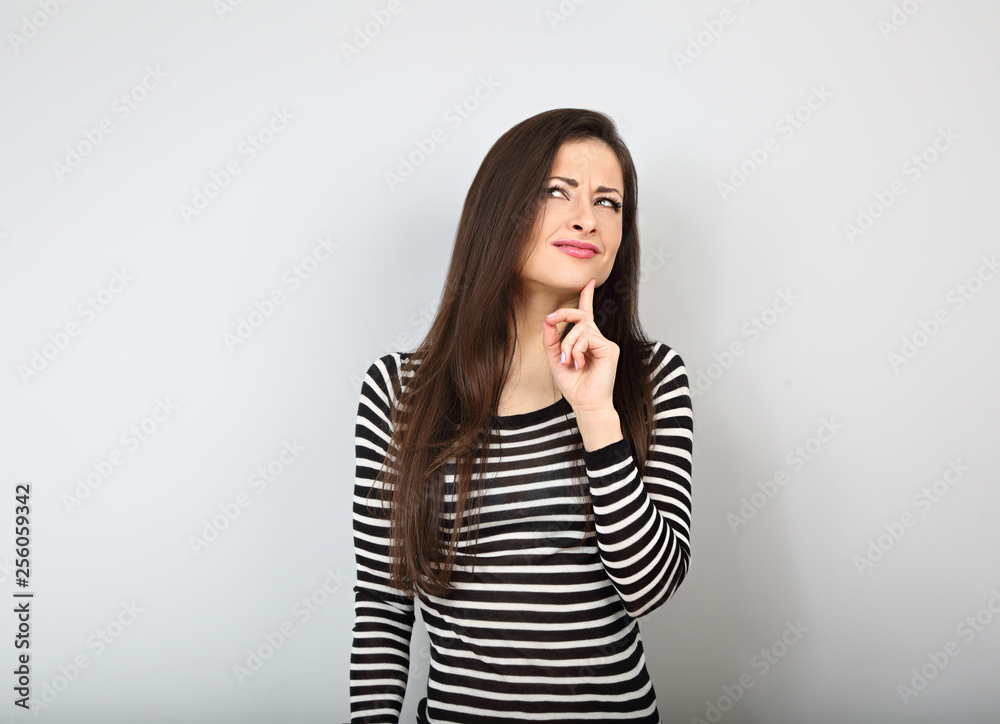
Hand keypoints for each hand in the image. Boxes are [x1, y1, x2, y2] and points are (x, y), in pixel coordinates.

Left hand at [542, 278, 619, 413]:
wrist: (585, 403)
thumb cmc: (573, 385)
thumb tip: (547, 319)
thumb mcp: (555, 360)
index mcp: (586, 341)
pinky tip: (579, 363)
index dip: (587, 297)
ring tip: (569, 362)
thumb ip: (551, 339)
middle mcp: (597, 339)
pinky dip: (577, 350)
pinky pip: (587, 338)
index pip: (586, 315)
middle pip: (581, 315)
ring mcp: (605, 343)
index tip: (589, 282)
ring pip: (580, 328)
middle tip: (550, 319)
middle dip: (563, 314)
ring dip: (567, 344)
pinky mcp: (610, 348)